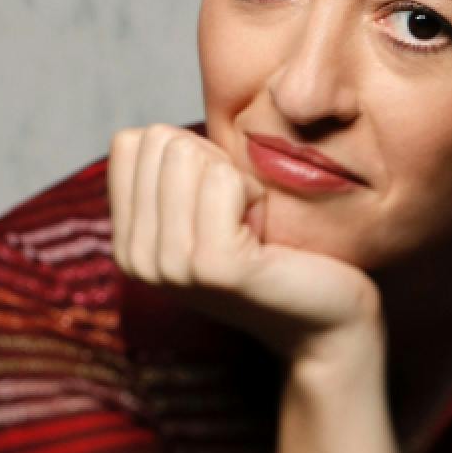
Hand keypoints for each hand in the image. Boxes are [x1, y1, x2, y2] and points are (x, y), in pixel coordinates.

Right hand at [107, 124, 382, 363]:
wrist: (323, 320)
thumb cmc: (275, 253)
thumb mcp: (206, 207)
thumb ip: (170, 173)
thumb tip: (154, 132)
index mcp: (127, 242)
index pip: (130, 143)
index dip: (188, 154)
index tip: (218, 203)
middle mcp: (137, 259)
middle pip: (160, 144)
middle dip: (213, 166)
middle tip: (240, 218)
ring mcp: (172, 266)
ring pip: (189, 155)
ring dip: (237, 180)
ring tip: (253, 230)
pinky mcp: (213, 265)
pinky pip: (225, 179)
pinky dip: (256, 193)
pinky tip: (266, 237)